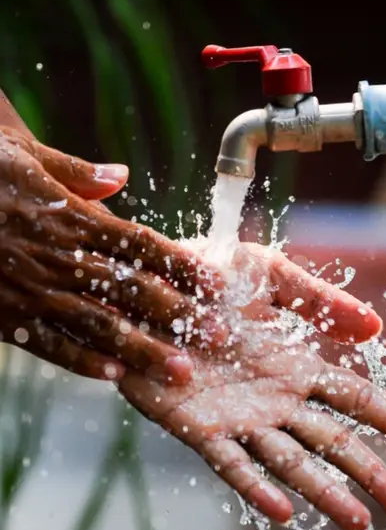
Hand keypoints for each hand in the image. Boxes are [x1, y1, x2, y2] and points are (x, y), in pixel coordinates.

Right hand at [0, 126, 223, 382]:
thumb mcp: (21, 154)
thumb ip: (75, 171)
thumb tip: (121, 175)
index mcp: (69, 217)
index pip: (140, 244)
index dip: (183, 264)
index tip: (218, 282)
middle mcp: (56, 257)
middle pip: (131, 290)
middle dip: (179, 315)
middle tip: (221, 336)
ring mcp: (30, 290)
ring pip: (98, 325)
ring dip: (143, 350)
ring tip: (180, 370)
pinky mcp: (3, 316)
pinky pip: (47, 343)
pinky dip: (80, 361)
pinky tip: (114, 375)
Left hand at [118, 243, 385, 529]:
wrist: (137, 287)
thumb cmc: (205, 277)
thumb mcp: (268, 275)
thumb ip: (319, 301)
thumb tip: (377, 327)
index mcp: (298, 366)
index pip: (359, 400)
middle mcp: (277, 399)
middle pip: (337, 443)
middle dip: (374, 474)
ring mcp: (241, 418)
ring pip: (294, 464)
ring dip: (327, 494)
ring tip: (359, 524)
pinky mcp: (198, 428)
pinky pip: (232, 464)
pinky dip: (257, 488)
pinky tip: (281, 510)